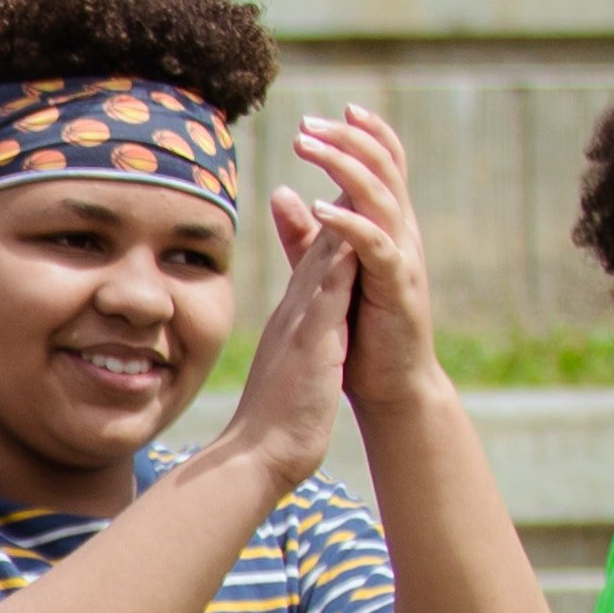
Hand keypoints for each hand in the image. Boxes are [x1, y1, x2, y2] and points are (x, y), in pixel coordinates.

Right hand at [220, 179, 365, 486]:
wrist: (255, 458)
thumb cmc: (273, 425)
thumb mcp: (286, 371)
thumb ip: (293, 343)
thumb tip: (299, 333)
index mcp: (293, 319)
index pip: (317, 258)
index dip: (332, 220)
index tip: (347, 186)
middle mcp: (295, 311)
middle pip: (320, 243)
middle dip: (338, 199)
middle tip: (352, 153)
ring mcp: (301, 323)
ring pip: (324, 256)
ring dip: (340, 212)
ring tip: (356, 171)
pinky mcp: (312, 340)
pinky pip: (329, 289)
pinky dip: (342, 255)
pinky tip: (357, 225)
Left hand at [283, 104, 450, 412]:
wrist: (389, 385)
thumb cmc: (362, 332)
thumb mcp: (329, 273)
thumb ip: (306, 235)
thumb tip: (282, 193)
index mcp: (387, 227)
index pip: (383, 167)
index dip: (364, 134)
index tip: (334, 110)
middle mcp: (401, 235)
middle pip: (382, 169)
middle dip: (349, 140)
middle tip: (310, 122)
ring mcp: (402, 260)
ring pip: (380, 197)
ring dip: (345, 168)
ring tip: (311, 146)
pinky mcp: (396, 289)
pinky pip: (376, 247)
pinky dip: (350, 224)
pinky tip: (321, 209)